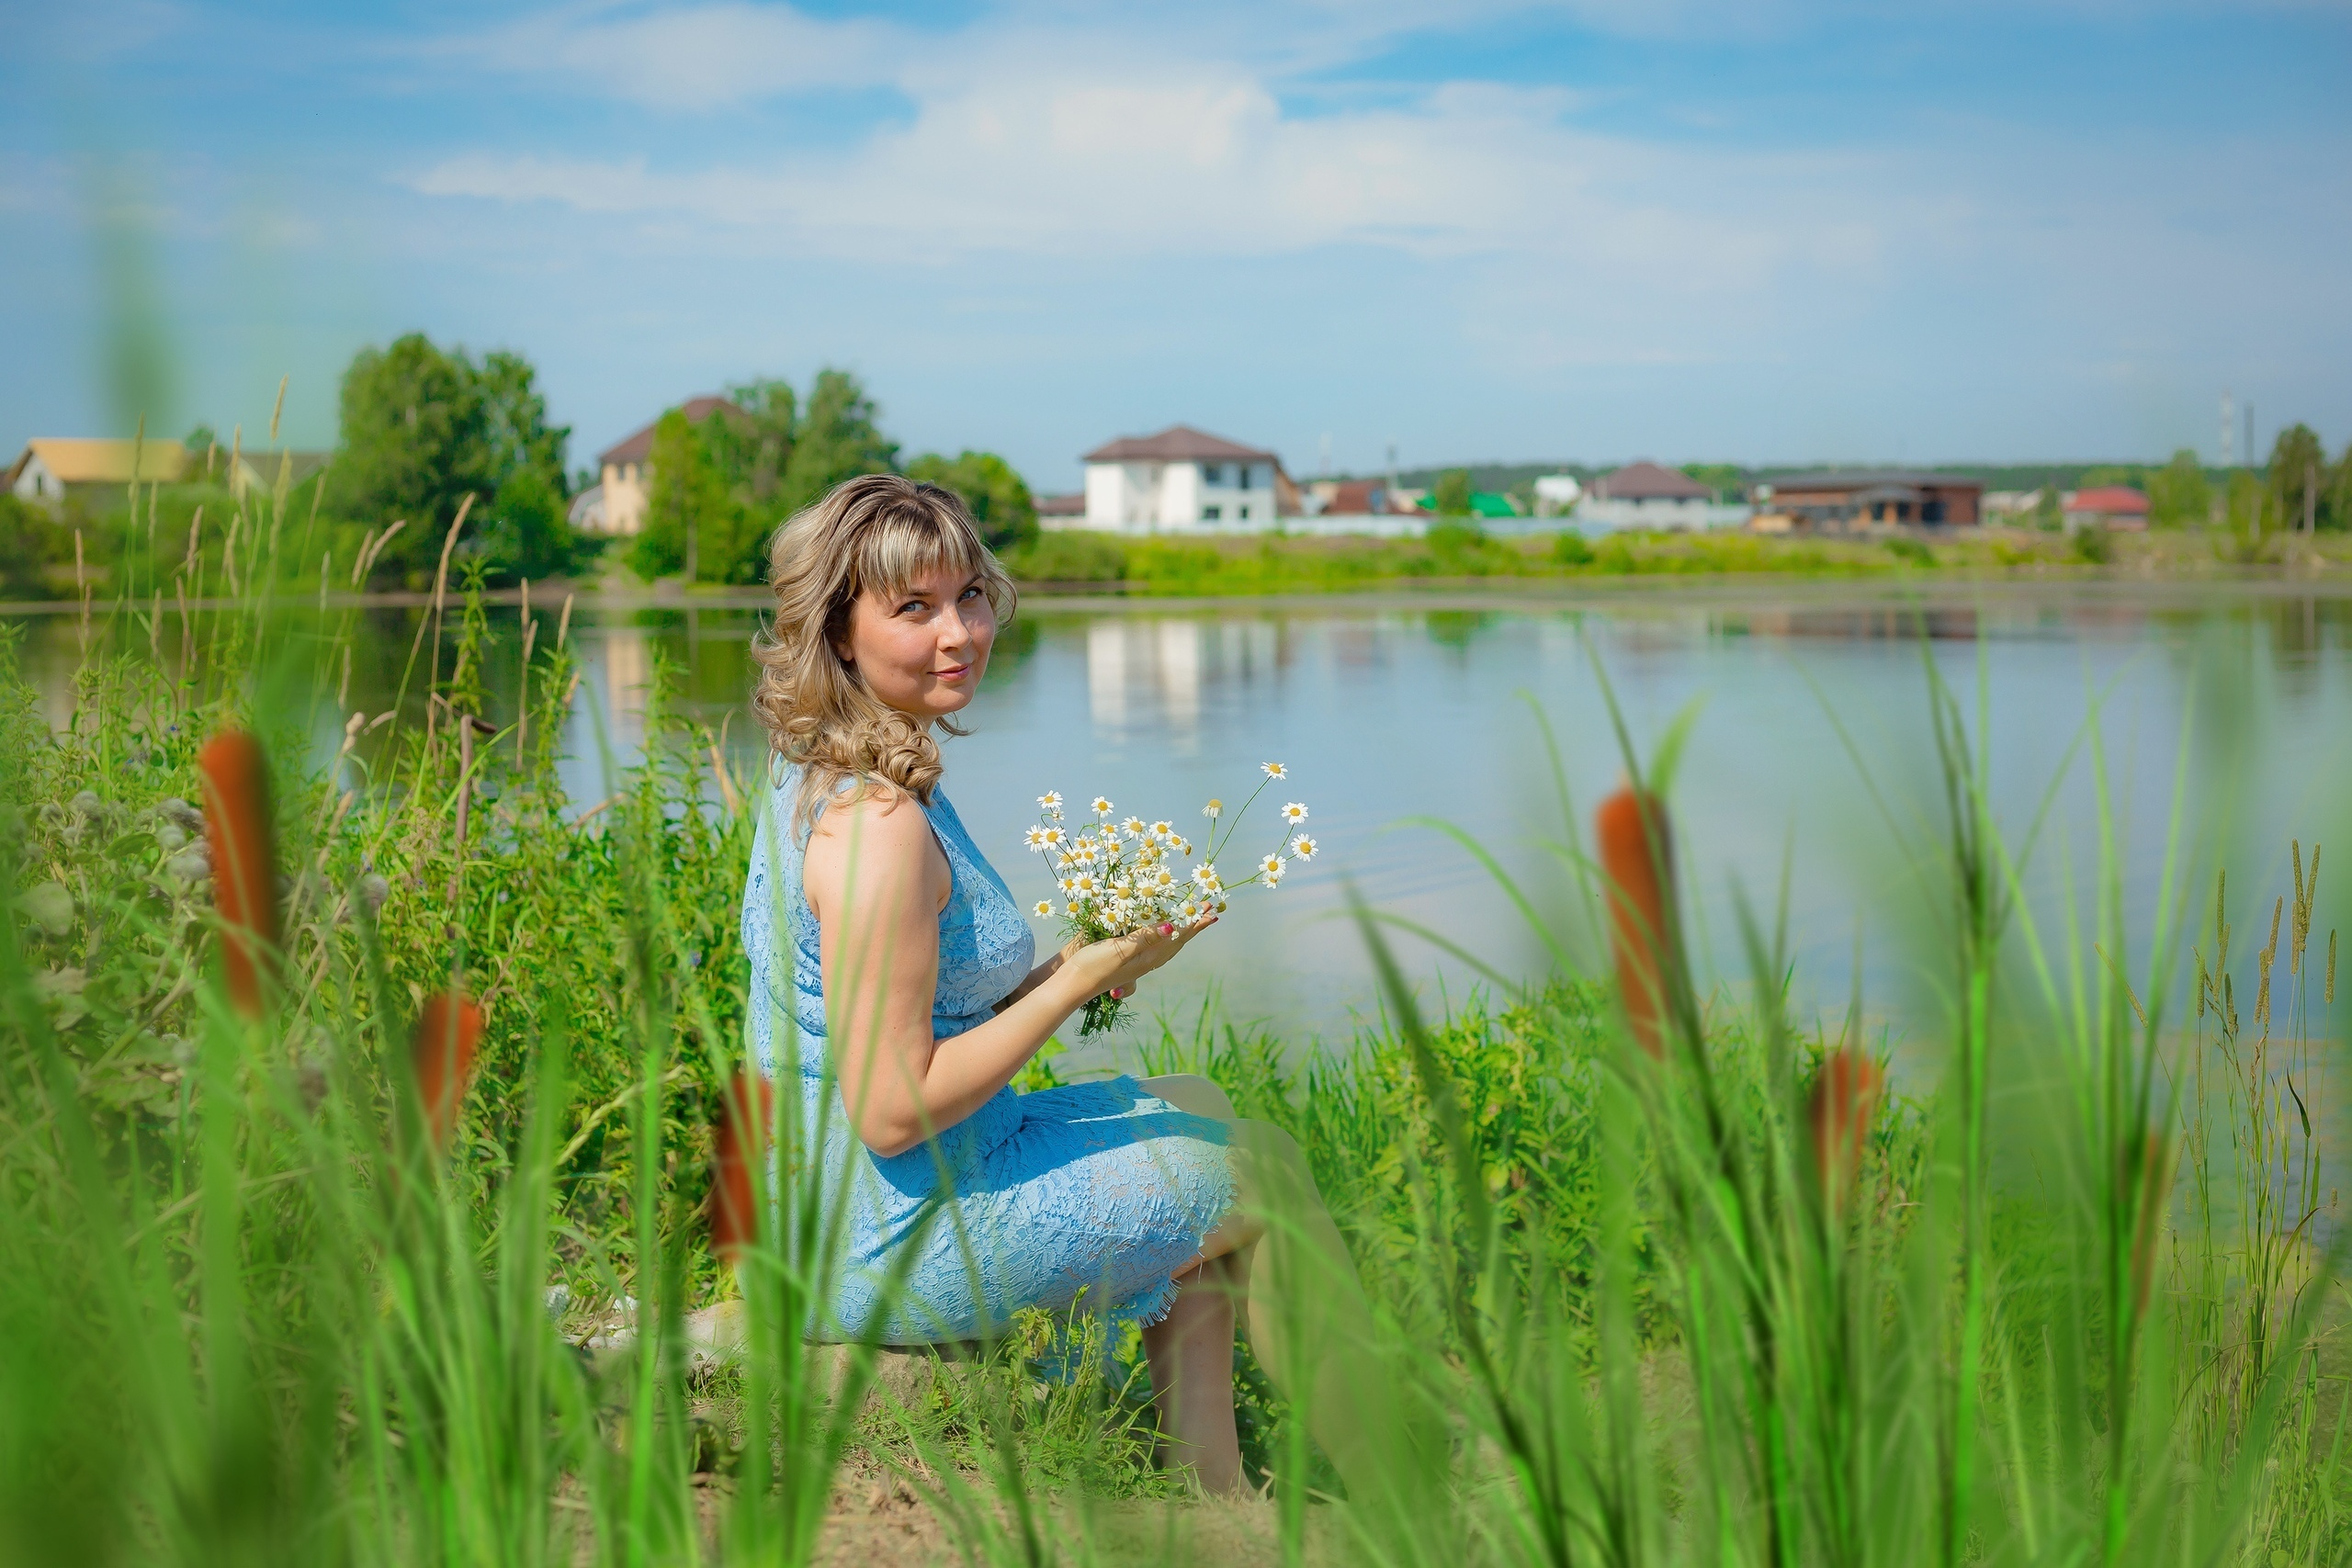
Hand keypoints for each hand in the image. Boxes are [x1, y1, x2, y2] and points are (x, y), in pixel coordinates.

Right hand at [1058, 915, 1217, 1005]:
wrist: (1074, 984)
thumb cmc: (1095, 965)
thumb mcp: (1120, 949)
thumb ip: (1145, 937)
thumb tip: (1172, 927)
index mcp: (1149, 956)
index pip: (1178, 935)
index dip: (1194, 922)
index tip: (1211, 910)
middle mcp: (1148, 960)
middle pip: (1178, 939)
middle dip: (1194, 924)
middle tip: (1210, 909)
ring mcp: (1139, 962)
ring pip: (1169, 944)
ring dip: (1183, 930)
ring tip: (1193, 920)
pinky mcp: (1129, 961)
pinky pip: (1156, 947)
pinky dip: (1166, 936)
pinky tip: (1161, 934)